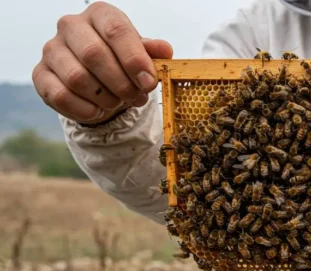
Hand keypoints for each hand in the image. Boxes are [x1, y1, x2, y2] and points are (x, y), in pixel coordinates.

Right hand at [33, 2, 172, 123]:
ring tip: (118, 103)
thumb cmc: (123, 61)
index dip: (134, 59)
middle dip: (121, 82)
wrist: (99, 81)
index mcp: (100, 14)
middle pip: (94, 54)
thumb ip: (153, 52)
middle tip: (136, 97)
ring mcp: (52, 50)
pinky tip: (98, 110)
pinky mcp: (40, 74)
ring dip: (105, 98)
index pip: (116, 30)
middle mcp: (71, 26)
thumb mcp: (142, 55)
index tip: (148, 82)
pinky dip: (85, 109)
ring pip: (77, 77)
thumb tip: (164, 50)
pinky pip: (60, 96)